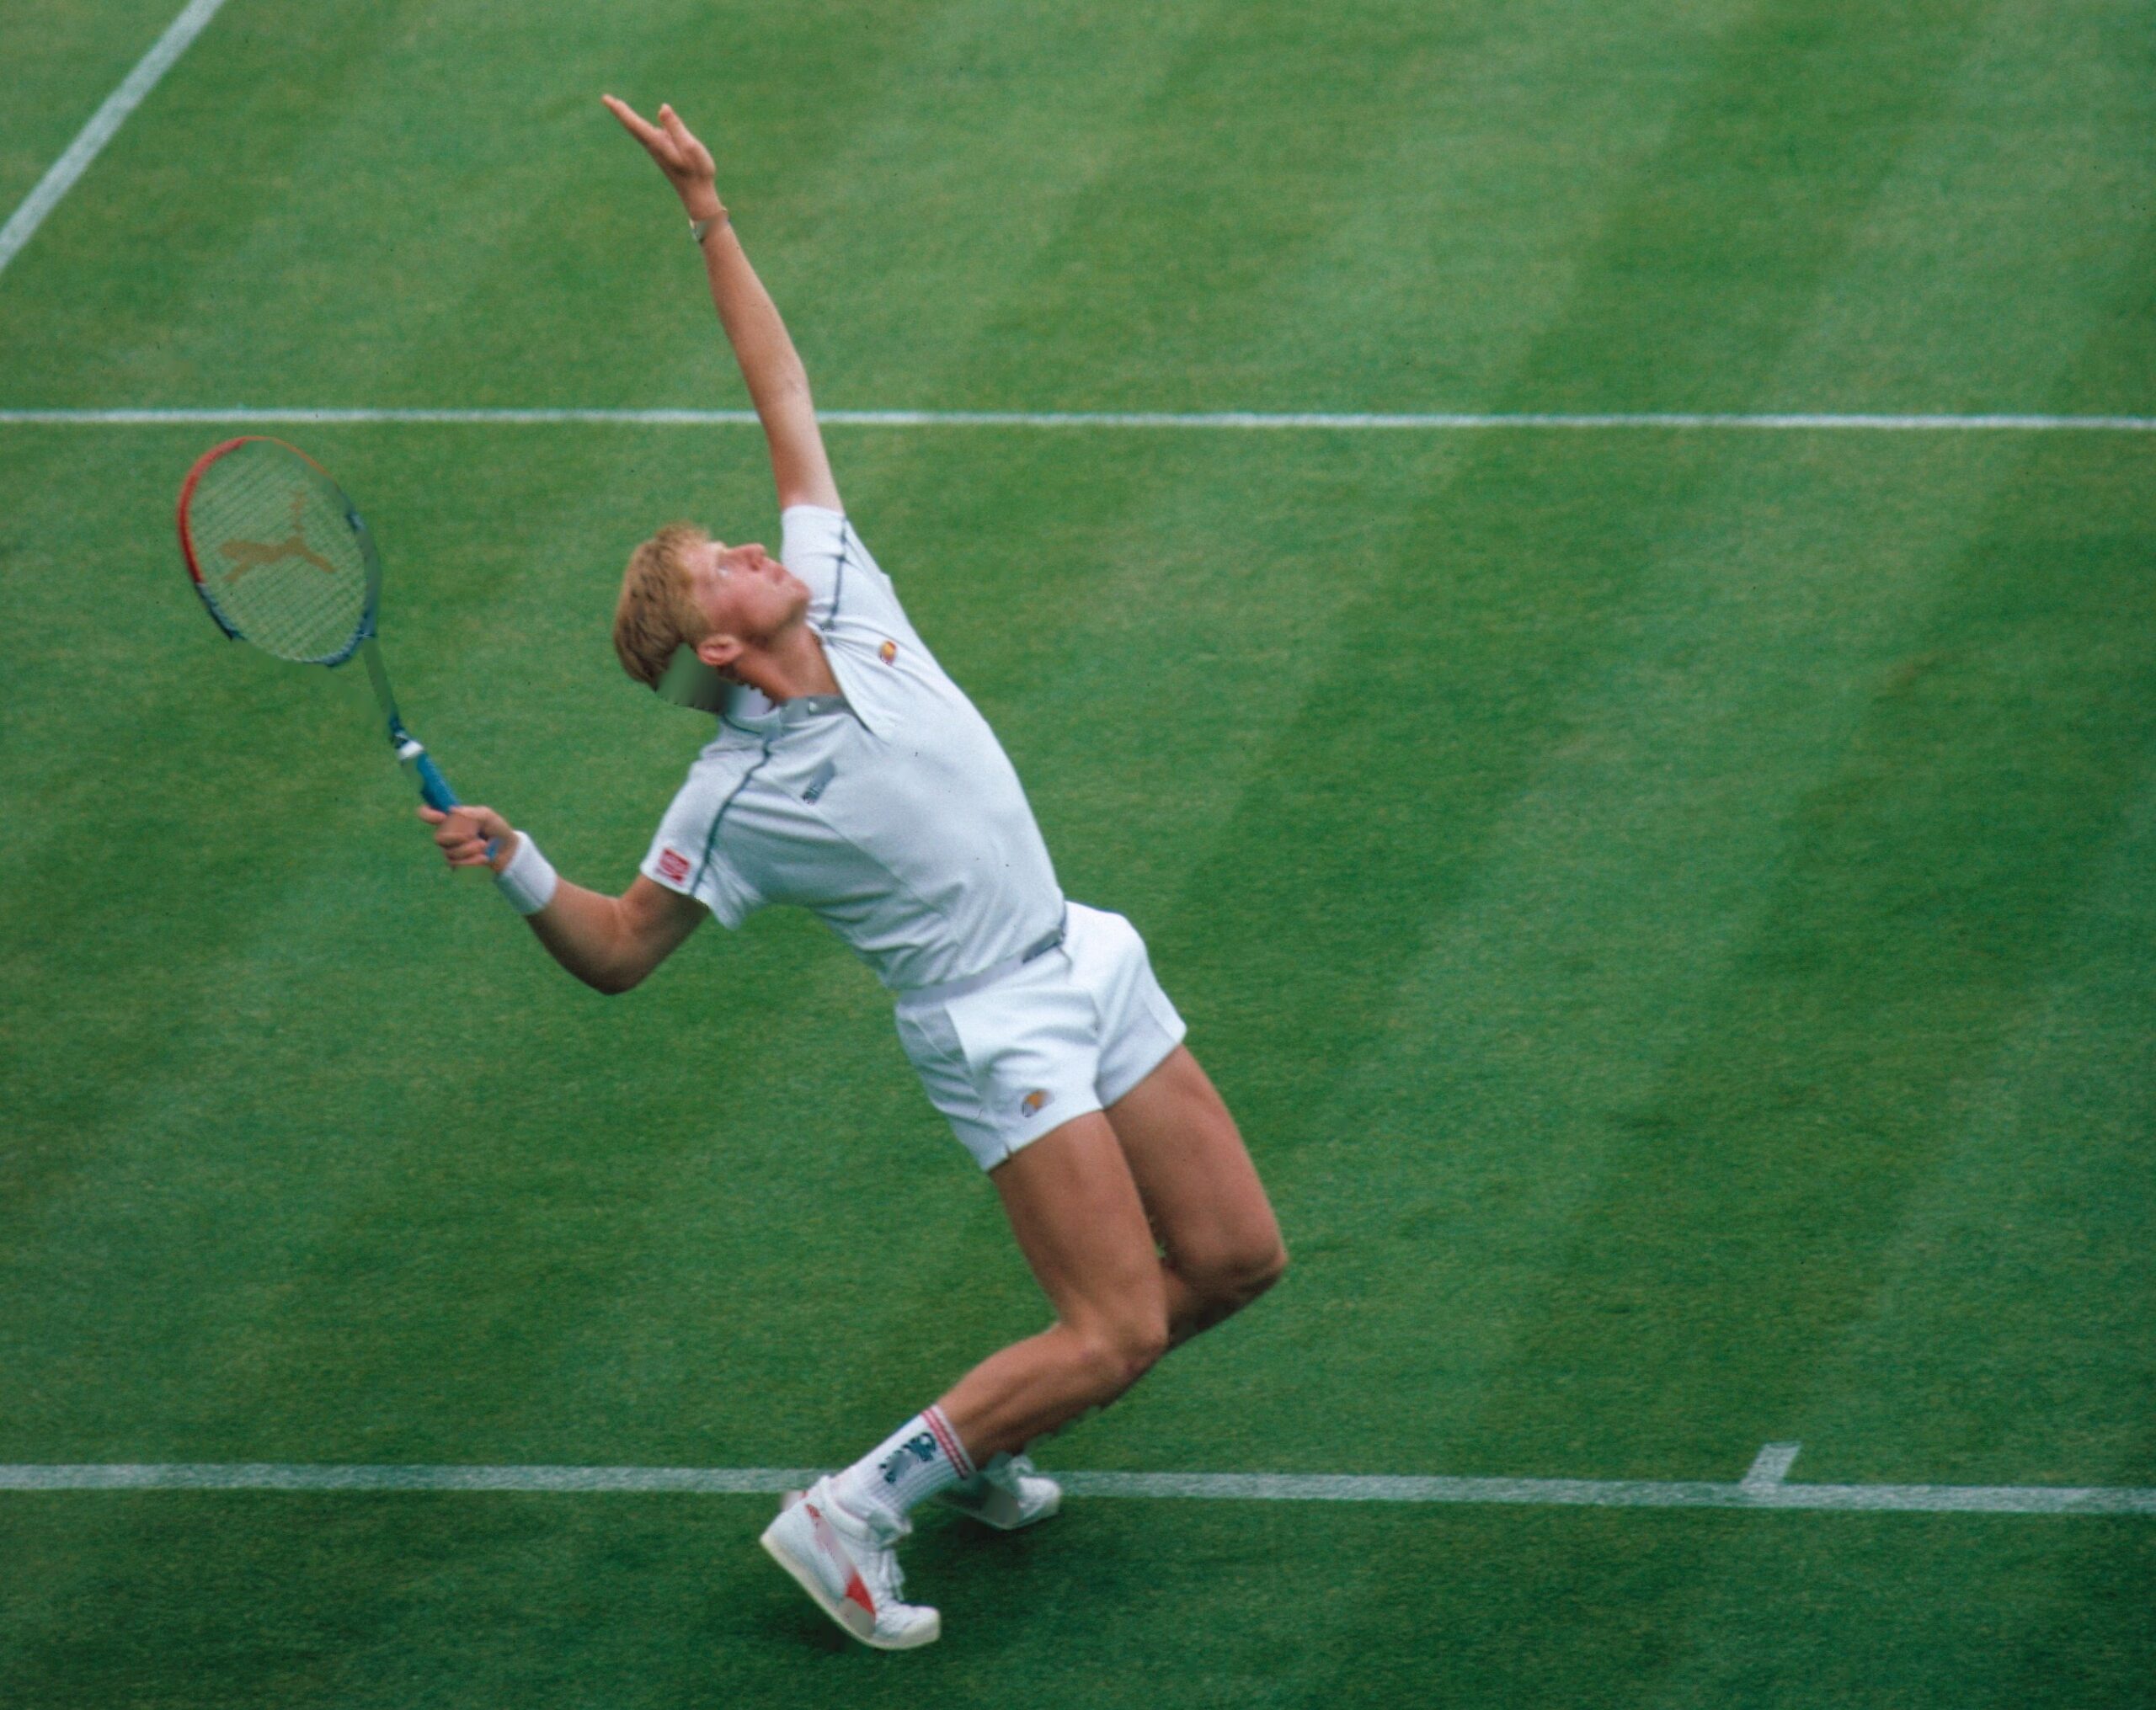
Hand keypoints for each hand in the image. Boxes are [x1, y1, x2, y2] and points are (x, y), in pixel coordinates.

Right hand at [419, 804, 516, 871]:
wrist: (508, 851)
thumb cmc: (496, 830)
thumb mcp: (487, 817)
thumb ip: (471, 813)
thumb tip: (452, 811)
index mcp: (451, 819)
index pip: (427, 813)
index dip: (428, 813)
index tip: (441, 816)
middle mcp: (447, 835)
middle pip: (438, 838)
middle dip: (457, 838)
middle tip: (474, 836)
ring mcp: (450, 852)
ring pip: (449, 854)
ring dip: (469, 850)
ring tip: (484, 846)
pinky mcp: (457, 866)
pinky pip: (457, 866)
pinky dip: (473, 862)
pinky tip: (484, 858)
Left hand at [602, 95, 723, 218]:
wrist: (697, 194)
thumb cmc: (697, 171)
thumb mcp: (689, 146)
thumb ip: (675, 127)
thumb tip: (662, 107)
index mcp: (657, 143)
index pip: (634, 123)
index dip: (621, 111)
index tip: (606, 99)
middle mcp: (653, 146)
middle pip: (632, 126)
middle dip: (619, 111)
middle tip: (605, 98)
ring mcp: (658, 150)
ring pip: (639, 130)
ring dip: (628, 117)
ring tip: (618, 106)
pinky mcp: (664, 152)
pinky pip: (647, 135)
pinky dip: (639, 125)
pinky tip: (639, 124)